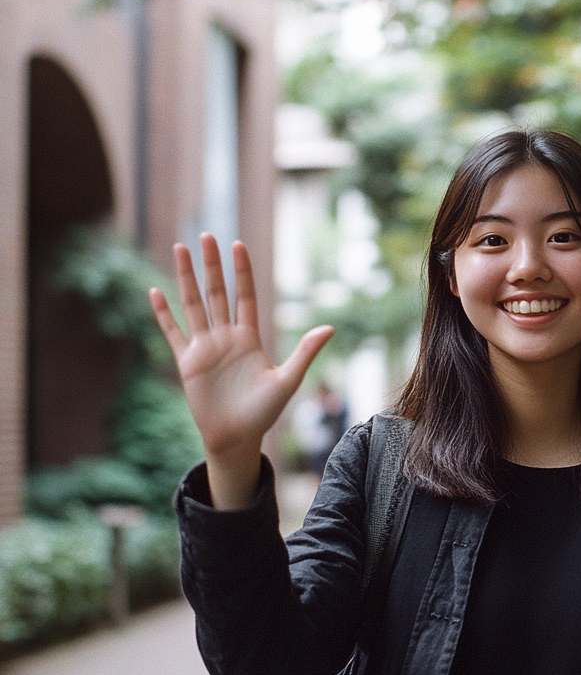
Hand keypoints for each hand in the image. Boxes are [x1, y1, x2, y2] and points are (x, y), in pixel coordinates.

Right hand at [149, 233, 333, 508]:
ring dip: (186, 278)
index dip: (242, 271)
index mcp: (249, 337)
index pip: (245, 295)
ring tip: (179, 249)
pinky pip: (173, 333)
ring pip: (193, 304)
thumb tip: (330, 328)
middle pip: (216, 292)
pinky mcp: (187, 363)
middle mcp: (226, 337)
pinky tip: (155, 292)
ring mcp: (204, 348)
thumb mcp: (287, 380)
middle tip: (206, 235)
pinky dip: (163, 314)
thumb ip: (305, 352)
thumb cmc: (264, 413)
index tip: (238, 244)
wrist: (237, 439)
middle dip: (211, 264)